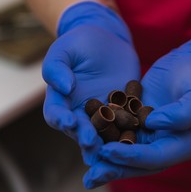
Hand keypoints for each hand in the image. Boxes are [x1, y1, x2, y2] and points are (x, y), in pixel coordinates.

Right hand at [42, 1, 140, 164]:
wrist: (110, 40)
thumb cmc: (81, 42)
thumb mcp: (65, 49)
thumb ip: (57, 67)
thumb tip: (63, 87)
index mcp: (61, 98)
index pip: (56, 113)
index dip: (60, 118)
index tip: (68, 121)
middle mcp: (80, 111)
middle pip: (79, 129)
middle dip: (84, 136)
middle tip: (91, 142)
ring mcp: (102, 114)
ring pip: (101, 133)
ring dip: (105, 143)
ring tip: (110, 151)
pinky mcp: (122, 112)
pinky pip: (124, 124)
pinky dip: (127, 133)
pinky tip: (134, 139)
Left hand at [83, 18, 190, 187]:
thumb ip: (183, 112)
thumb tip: (152, 123)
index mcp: (182, 145)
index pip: (154, 157)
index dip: (130, 157)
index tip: (107, 151)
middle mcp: (164, 144)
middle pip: (136, 163)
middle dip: (113, 169)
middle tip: (89, 178)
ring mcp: (149, 134)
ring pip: (124, 150)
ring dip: (104, 158)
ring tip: (85, 164)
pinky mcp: (137, 120)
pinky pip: (119, 131)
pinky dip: (103, 135)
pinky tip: (84, 135)